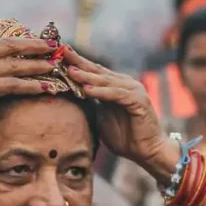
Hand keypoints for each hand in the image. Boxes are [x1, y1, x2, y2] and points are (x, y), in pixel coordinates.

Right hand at [0, 37, 59, 129]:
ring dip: (37, 66)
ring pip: (14, 65)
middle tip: (53, 46)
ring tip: (54, 67)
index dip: (18, 41)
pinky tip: (44, 87)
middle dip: (33, 45)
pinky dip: (30, 85)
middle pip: (9, 46)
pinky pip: (12, 84)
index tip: (34, 42)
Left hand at [62, 47, 169, 175]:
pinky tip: (87, 90)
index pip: (93, 71)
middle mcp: (125, 83)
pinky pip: (116, 94)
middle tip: (62, 54)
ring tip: (70, 72)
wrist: (146, 151)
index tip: (58, 55)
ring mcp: (133, 90)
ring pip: (106, 81)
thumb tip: (70, 94)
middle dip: (79, 63)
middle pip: (98, 71)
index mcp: (116, 85)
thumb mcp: (101, 116)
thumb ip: (91, 103)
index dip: (76, 63)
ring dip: (87, 76)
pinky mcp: (139, 101)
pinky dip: (101, 92)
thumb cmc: (124, 136)